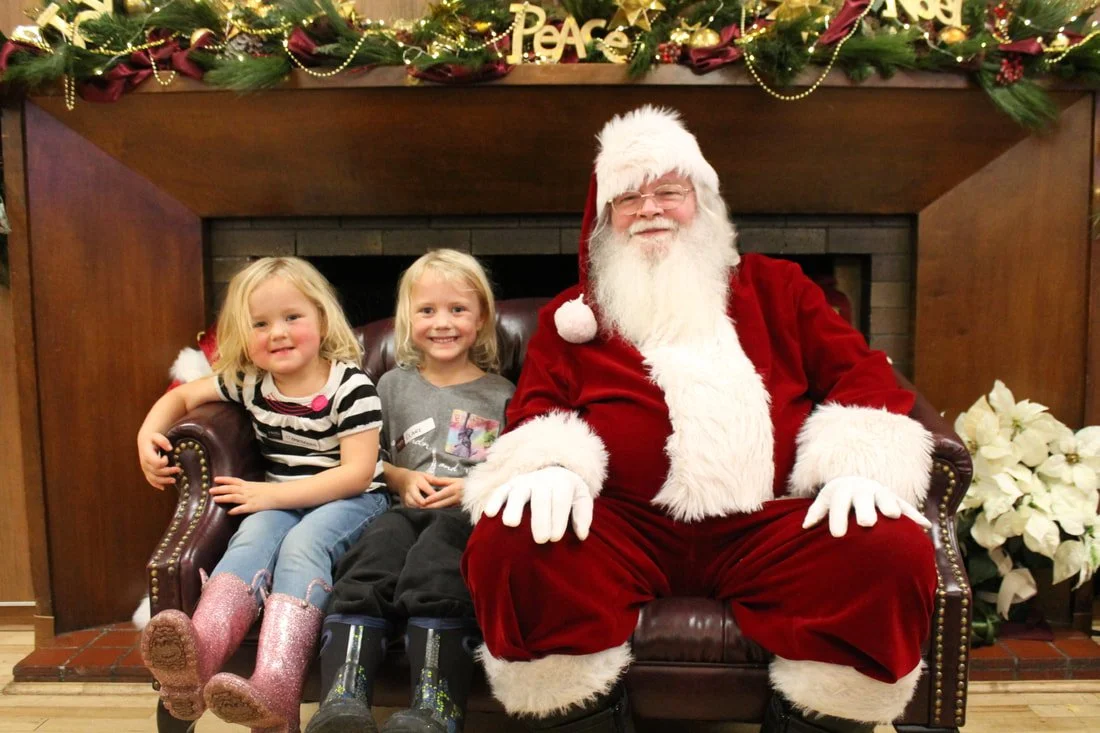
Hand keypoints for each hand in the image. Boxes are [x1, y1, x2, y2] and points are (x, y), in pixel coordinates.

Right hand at [137, 431, 179, 489]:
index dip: (163, 462)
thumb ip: (163, 441)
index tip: (167, 457)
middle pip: (157, 472)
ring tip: (174, 480)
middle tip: (179, 469)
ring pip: (154, 478)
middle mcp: (144, 463)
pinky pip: (150, 480)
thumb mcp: (157, 436)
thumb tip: (170, 448)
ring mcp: (145, 469)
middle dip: (168, 472)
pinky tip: (163, 487)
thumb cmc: (152, 438)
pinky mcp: (147, 471)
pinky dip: (157, 484)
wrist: (144, 441)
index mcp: (146, 454)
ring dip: (164, 480)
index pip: (156, 463)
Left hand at [210, 477, 279, 514]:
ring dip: (224, 498)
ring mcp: (250, 498)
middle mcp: (247, 491)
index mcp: (248, 485)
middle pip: (231, 489)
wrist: (281, 494)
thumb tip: (242, 489)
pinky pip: (243, 509)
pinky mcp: (253, 506)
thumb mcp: (259, 486)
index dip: (224, 480)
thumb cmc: (271, 490)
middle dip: (220, 489)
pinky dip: (235, 510)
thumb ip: (250, 488)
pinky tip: (229, 512)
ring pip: (234, 497)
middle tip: (210, 490)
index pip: (234, 481)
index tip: (215, 479)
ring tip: (215, 499)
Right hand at [400, 472, 462, 508]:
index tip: (442, 500)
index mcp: (418, 481)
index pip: (426, 489)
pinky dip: (416, 512)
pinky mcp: (403, 503)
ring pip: (412, 505)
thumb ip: (437, 481)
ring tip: (431, 513)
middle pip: (417, 499)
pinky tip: (424, 515)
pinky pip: (409, 509)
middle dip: (426, 505)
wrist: (400, 480)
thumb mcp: (426, 476)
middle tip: (436, 509)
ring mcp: (406, 497)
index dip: (434, 496)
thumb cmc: (417, 477)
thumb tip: (450, 484)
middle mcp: (411, 489)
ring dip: (421, 510)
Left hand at [422, 477, 463, 508]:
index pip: (442, 494)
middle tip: (422, 508)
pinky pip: (449, 509)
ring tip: (426, 510)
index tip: (425, 501)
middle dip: (432, 506)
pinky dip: (441, 510)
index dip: (433, 498)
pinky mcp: (459, 508)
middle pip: (442, 503)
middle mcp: (457, 497)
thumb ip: (443, 481)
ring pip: (445, 508)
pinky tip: (435, 512)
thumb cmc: (465, 483)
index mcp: (455, 488)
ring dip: (435, 509)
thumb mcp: (455, 480)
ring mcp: (458, 504)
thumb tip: (433, 481)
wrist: (478, 490)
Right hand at [482, 466, 592, 543]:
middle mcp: (542, 480)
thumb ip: (583, 516)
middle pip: (540, 498)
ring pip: (518, 492)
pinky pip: (500, 491)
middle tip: (541, 540)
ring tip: (511, 524)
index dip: (558, 518)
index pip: (560, 500)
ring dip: (514, 507)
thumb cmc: (568, 494)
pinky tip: (489, 514)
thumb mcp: (581, 499)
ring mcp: (524, 482)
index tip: (555, 539)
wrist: (554, 472)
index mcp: (562, 483)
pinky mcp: (509, 485)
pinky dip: (495, 501)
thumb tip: (581, 535)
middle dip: (540, 519)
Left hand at [802, 476, 930, 537]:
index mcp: (843, 491)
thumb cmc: (837, 498)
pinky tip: (925, 526)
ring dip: (890, 506)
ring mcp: (880, 493)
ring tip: (893, 517)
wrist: (855, 481)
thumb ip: (816, 513)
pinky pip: (906, 506)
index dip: (837, 518)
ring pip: (885, 498)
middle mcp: (862, 490)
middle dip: (865, 510)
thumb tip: (805, 527)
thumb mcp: (825, 501)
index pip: (838, 504)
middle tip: (866, 523)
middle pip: (863, 500)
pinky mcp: (894, 498)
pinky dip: (915, 515)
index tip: (836, 535)